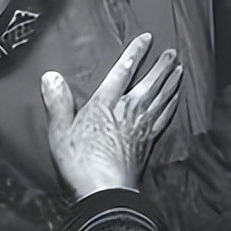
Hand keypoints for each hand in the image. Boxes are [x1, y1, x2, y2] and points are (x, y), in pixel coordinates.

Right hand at [42, 33, 182, 197]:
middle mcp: (128, 109)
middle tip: (172, 52)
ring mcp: (142, 125)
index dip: (136, 52)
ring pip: (161, 97)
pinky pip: (165, 116)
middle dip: (162, 65)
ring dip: (171, 81)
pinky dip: (172, 105)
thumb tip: (50, 77)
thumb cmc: (80, 162)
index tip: (146, 39)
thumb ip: (57, 102)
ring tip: (179, 69)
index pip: (123, 70)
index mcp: (105, 103)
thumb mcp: (60, 131)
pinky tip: (176, 99)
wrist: (105, 191)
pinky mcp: (149, 141)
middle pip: (150, 82)